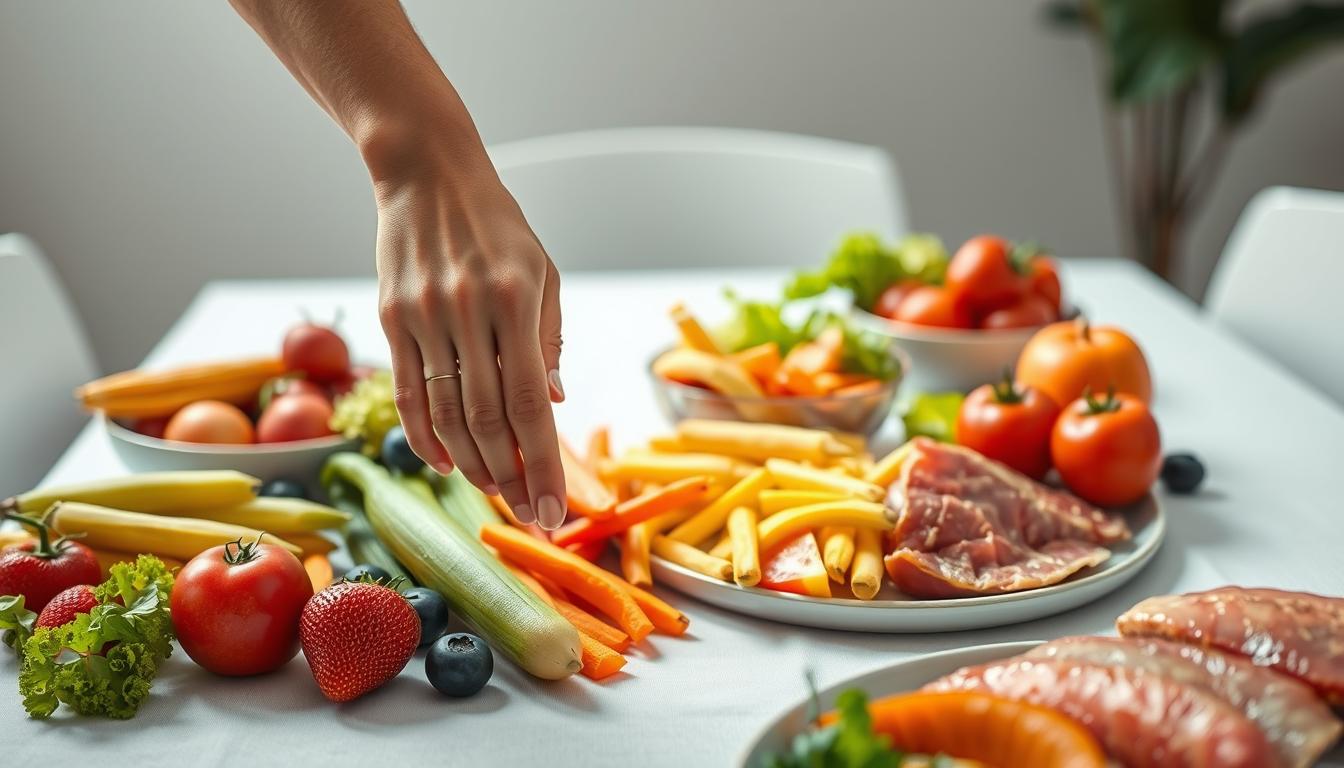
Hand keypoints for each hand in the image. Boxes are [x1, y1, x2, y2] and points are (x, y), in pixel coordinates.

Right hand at [372, 160, 566, 529]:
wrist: (427, 173)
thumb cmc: (497, 225)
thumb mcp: (542, 271)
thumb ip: (547, 340)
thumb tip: (551, 406)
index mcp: (516, 300)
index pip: (530, 404)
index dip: (544, 467)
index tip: (556, 514)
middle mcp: (467, 312)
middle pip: (488, 421)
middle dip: (512, 480)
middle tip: (530, 516)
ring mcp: (423, 317)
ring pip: (446, 415)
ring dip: (473, 465)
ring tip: (496, 492)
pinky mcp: (391, 320)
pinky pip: (406, 394)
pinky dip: (426, 437)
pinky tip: (447, 463)